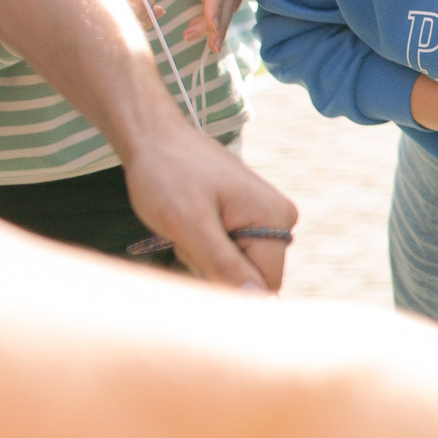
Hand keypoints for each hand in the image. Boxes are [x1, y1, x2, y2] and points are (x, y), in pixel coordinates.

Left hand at [117, 123, 298, 290]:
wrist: (156, 139)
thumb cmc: (167, 174)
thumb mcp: (188, 222)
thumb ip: (223, 261)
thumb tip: (255, 299)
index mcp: (274, 218)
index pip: (264, 283)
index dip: (226, 283)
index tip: (194, 258)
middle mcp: (281, 218)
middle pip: (252, 275)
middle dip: (215, 267)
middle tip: (187, 238)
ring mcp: (267, 215)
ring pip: (240, 265)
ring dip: (208, 257)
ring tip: (187, 227)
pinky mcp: (252, 215)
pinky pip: (234, 251)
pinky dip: (208, 246)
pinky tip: (193, 224)